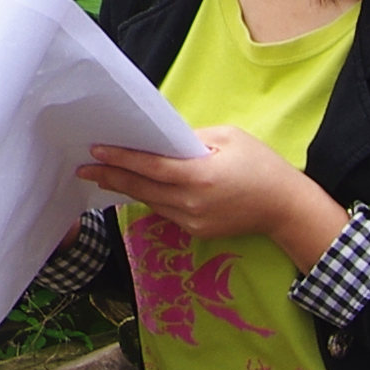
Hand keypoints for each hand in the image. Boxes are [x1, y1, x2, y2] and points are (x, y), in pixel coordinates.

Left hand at [76, 126, 343, 268]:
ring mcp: (192, 221)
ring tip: (101, 175)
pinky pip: (165, 212)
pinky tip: (134, 189)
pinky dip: (147, 199)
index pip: (149, 167)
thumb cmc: (261, 165)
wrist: (285, 208)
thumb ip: (192, 138)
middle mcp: (191, 203)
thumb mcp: (229, 137)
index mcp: (199, 176)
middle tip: (84, 166)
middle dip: (110, 176)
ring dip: (125, 189)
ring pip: (149, 202)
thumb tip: (163, 140)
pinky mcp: (196, 231)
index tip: (95, 151)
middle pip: (141, 188)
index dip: (120, 158)